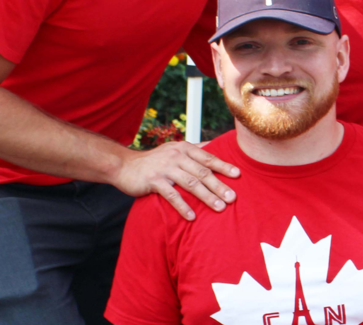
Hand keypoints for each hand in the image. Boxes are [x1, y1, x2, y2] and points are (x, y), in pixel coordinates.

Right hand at [116, 141, 239, 220]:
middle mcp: (177, 156)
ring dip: (207, 197)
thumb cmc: (154, 160)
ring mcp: (165, 168)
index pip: (208, 158)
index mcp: (184, 148)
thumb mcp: (174, 150)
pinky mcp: (154, 181)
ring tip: (219, 208)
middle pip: (203, 172)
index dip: (224, 166)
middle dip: (219, 185)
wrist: (124, 165)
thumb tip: (215, 145)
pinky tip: (192, 217)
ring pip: (191, 184)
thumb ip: (194, 150)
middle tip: (233, 198)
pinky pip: (172, 195)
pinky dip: (183, 206)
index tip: (238, 174)